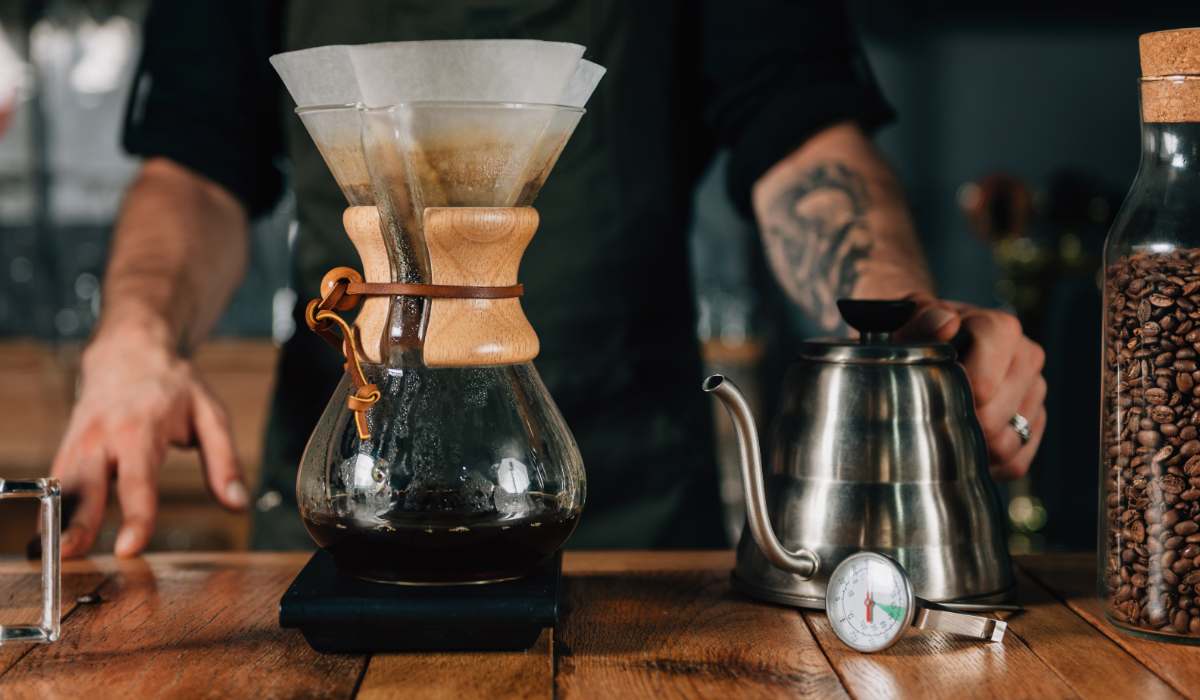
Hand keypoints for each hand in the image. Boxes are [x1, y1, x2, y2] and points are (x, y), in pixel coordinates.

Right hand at [51, 322, 246, 557]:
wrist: (129, 352)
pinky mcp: (66, 449)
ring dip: (56, 522)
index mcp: (141, 428)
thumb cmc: (174, 386)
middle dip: (77, 522)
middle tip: (72, 556)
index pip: (137, 479)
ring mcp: (78, 442)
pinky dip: (51, 511)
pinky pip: (54, 484)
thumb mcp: (210, 415)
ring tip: (55, 559)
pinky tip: (52, 541)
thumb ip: (225, 462)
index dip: (135, 515)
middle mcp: (102, 436)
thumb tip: (239, 504)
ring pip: (61, 487)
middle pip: (86, 485)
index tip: (130, 547)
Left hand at [900, 298, 1046, 479]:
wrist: (934, 350)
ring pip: (1008, 443)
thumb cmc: (920, 336)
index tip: (938, 395)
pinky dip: (988, 464)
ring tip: (946, 431)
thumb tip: (946, 324)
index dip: (961, 391)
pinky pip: (1017, 461)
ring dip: (973, 447)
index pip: (988, 376)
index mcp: (1000, 328)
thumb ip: (922, 321)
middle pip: (996, 415)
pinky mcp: (1037, 422)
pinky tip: (966, 446)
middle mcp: (1027, 357)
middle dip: (961, 424)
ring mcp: (1036, 391)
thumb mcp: (911, 323)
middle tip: (932, 418)